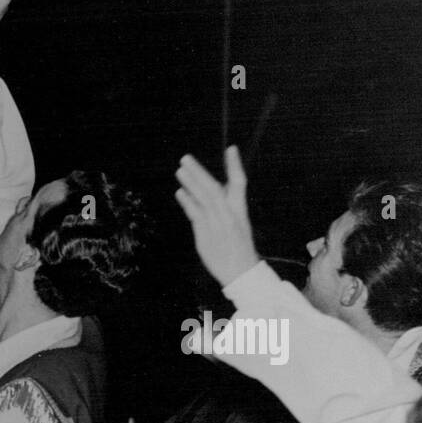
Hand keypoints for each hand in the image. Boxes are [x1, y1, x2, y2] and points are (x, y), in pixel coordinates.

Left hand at [175, 145, 259, 287]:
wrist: (241, 273)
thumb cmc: (238, 246)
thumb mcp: (238, 222)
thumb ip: (226, 205)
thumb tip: (214, 186)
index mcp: (240, 212)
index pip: (239, 184)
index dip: (235, 166)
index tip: (231, 149)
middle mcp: (229, 217)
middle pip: (213, 189)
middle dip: (199, 172)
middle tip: (186, 158)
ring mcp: (217, 226)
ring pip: (203, 200)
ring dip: (190, 183)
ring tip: (180, 170)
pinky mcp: (206, 236)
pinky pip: (196, 215)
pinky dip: (188, 202)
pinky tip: (180, 192)